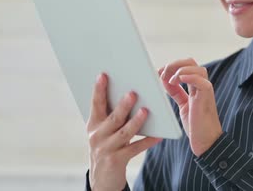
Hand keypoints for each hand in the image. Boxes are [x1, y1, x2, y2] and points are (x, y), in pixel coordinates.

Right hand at [87, 73, 161, 190]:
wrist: (102, 178)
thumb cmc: (107, 145)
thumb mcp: (103, 130)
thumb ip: (110, 114)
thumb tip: (127, 91)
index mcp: (93, 124)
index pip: (96, 104)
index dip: (99, 90)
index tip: (103, 75)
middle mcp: (97, 135)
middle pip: (113, 118)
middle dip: (123, 105)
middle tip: (133, 93)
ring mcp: (106, 149)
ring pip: (124, 133)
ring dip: (136, 121)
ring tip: (146, 110)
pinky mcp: (117, 161)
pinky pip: (135, 148)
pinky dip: (147, 141)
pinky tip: (159, 136)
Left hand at [159, 58, 222, 156]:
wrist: (206, 142)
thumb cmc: (196, 126)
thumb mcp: (182, 105)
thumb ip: (176, 92)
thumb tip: (164, 79)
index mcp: (195, 87)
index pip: (185, 66)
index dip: (171, 66)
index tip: (158, 73)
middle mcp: (201, 86)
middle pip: (191, 62)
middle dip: (175, 64)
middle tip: (162, 73)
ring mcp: (205, 91)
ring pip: (198, 69)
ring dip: (181, 69)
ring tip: (171, 79)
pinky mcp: (207, 98)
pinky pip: (202, 81)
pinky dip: (190, 76)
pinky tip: (178, 80)